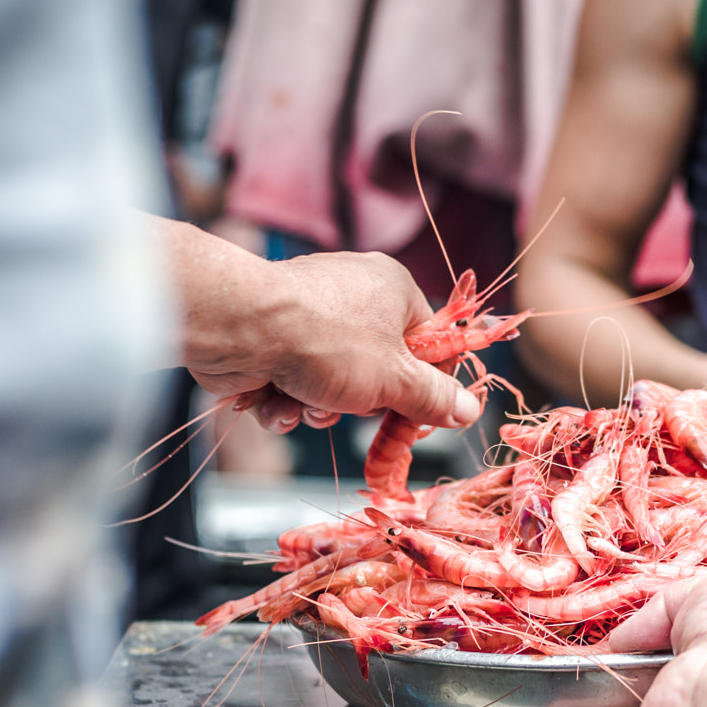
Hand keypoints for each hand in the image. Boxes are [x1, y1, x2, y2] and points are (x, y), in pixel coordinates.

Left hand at [169, 221, 482, 432]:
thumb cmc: (326, 341)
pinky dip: (285, 401)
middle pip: (378, 369)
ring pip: (331, 384)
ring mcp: (309, 316)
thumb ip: (434, 397)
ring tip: (306, 402)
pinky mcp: (271, 338)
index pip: (427, 343)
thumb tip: (469, 410)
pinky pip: (293, 382)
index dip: (424, 385)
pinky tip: (276, 400)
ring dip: (319, 408)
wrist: (237, 328)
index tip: (418, 417)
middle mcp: (352, 295)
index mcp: (393, 289)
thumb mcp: (395, 379)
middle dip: (361, 402)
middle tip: (353, 408)